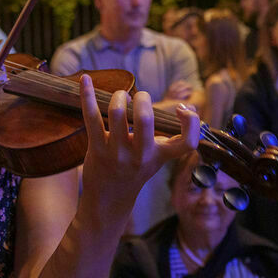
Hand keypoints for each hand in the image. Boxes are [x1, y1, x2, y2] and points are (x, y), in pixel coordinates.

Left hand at [78, 76, 199, 216]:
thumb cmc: (138, 168)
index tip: (182, 109)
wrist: (110, 197)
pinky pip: (91, 117)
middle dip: (143, 98)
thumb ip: (172, 135)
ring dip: (119, 96)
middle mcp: (141, 156)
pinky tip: (85, 79)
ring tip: (121, 97)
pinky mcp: (97, 148)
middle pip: (145, 119)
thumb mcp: (159, 156)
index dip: (192, 123)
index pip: (187, 143)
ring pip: (117, 113)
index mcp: (160, 155)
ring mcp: (117, 153)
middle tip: (140, 97)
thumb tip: (189, 107)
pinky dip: (87, 95)